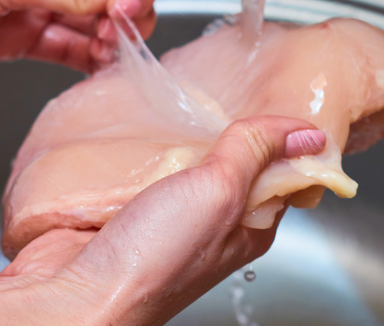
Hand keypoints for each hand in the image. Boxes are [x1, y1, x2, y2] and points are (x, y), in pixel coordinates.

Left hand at [0, 0, 155, 71]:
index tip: (126, 13)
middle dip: (124, 17)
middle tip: (118, 39)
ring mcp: (35, 2)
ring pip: (94, 25)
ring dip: (109, 43)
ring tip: (109, 58)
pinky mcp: (20, 35)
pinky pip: (68, 49)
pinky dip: (86, 60)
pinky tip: (96, 69)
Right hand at [0, 116, 326, 324]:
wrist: (77, 292)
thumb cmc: (154, 260)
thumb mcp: (221, 193)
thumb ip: (256, 155)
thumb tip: (306, 134)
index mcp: (249, 226)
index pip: (280, 171)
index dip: (279, 135)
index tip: (273, 94)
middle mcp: (212, 224)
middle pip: (230, 162)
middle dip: (223, 128)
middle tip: (216, 90)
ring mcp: (169, 217)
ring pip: (185, 163)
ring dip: (179, 138)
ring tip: (176, 103)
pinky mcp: (131, 210)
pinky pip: (145, 170)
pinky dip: (144, 151)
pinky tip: (140, 132)